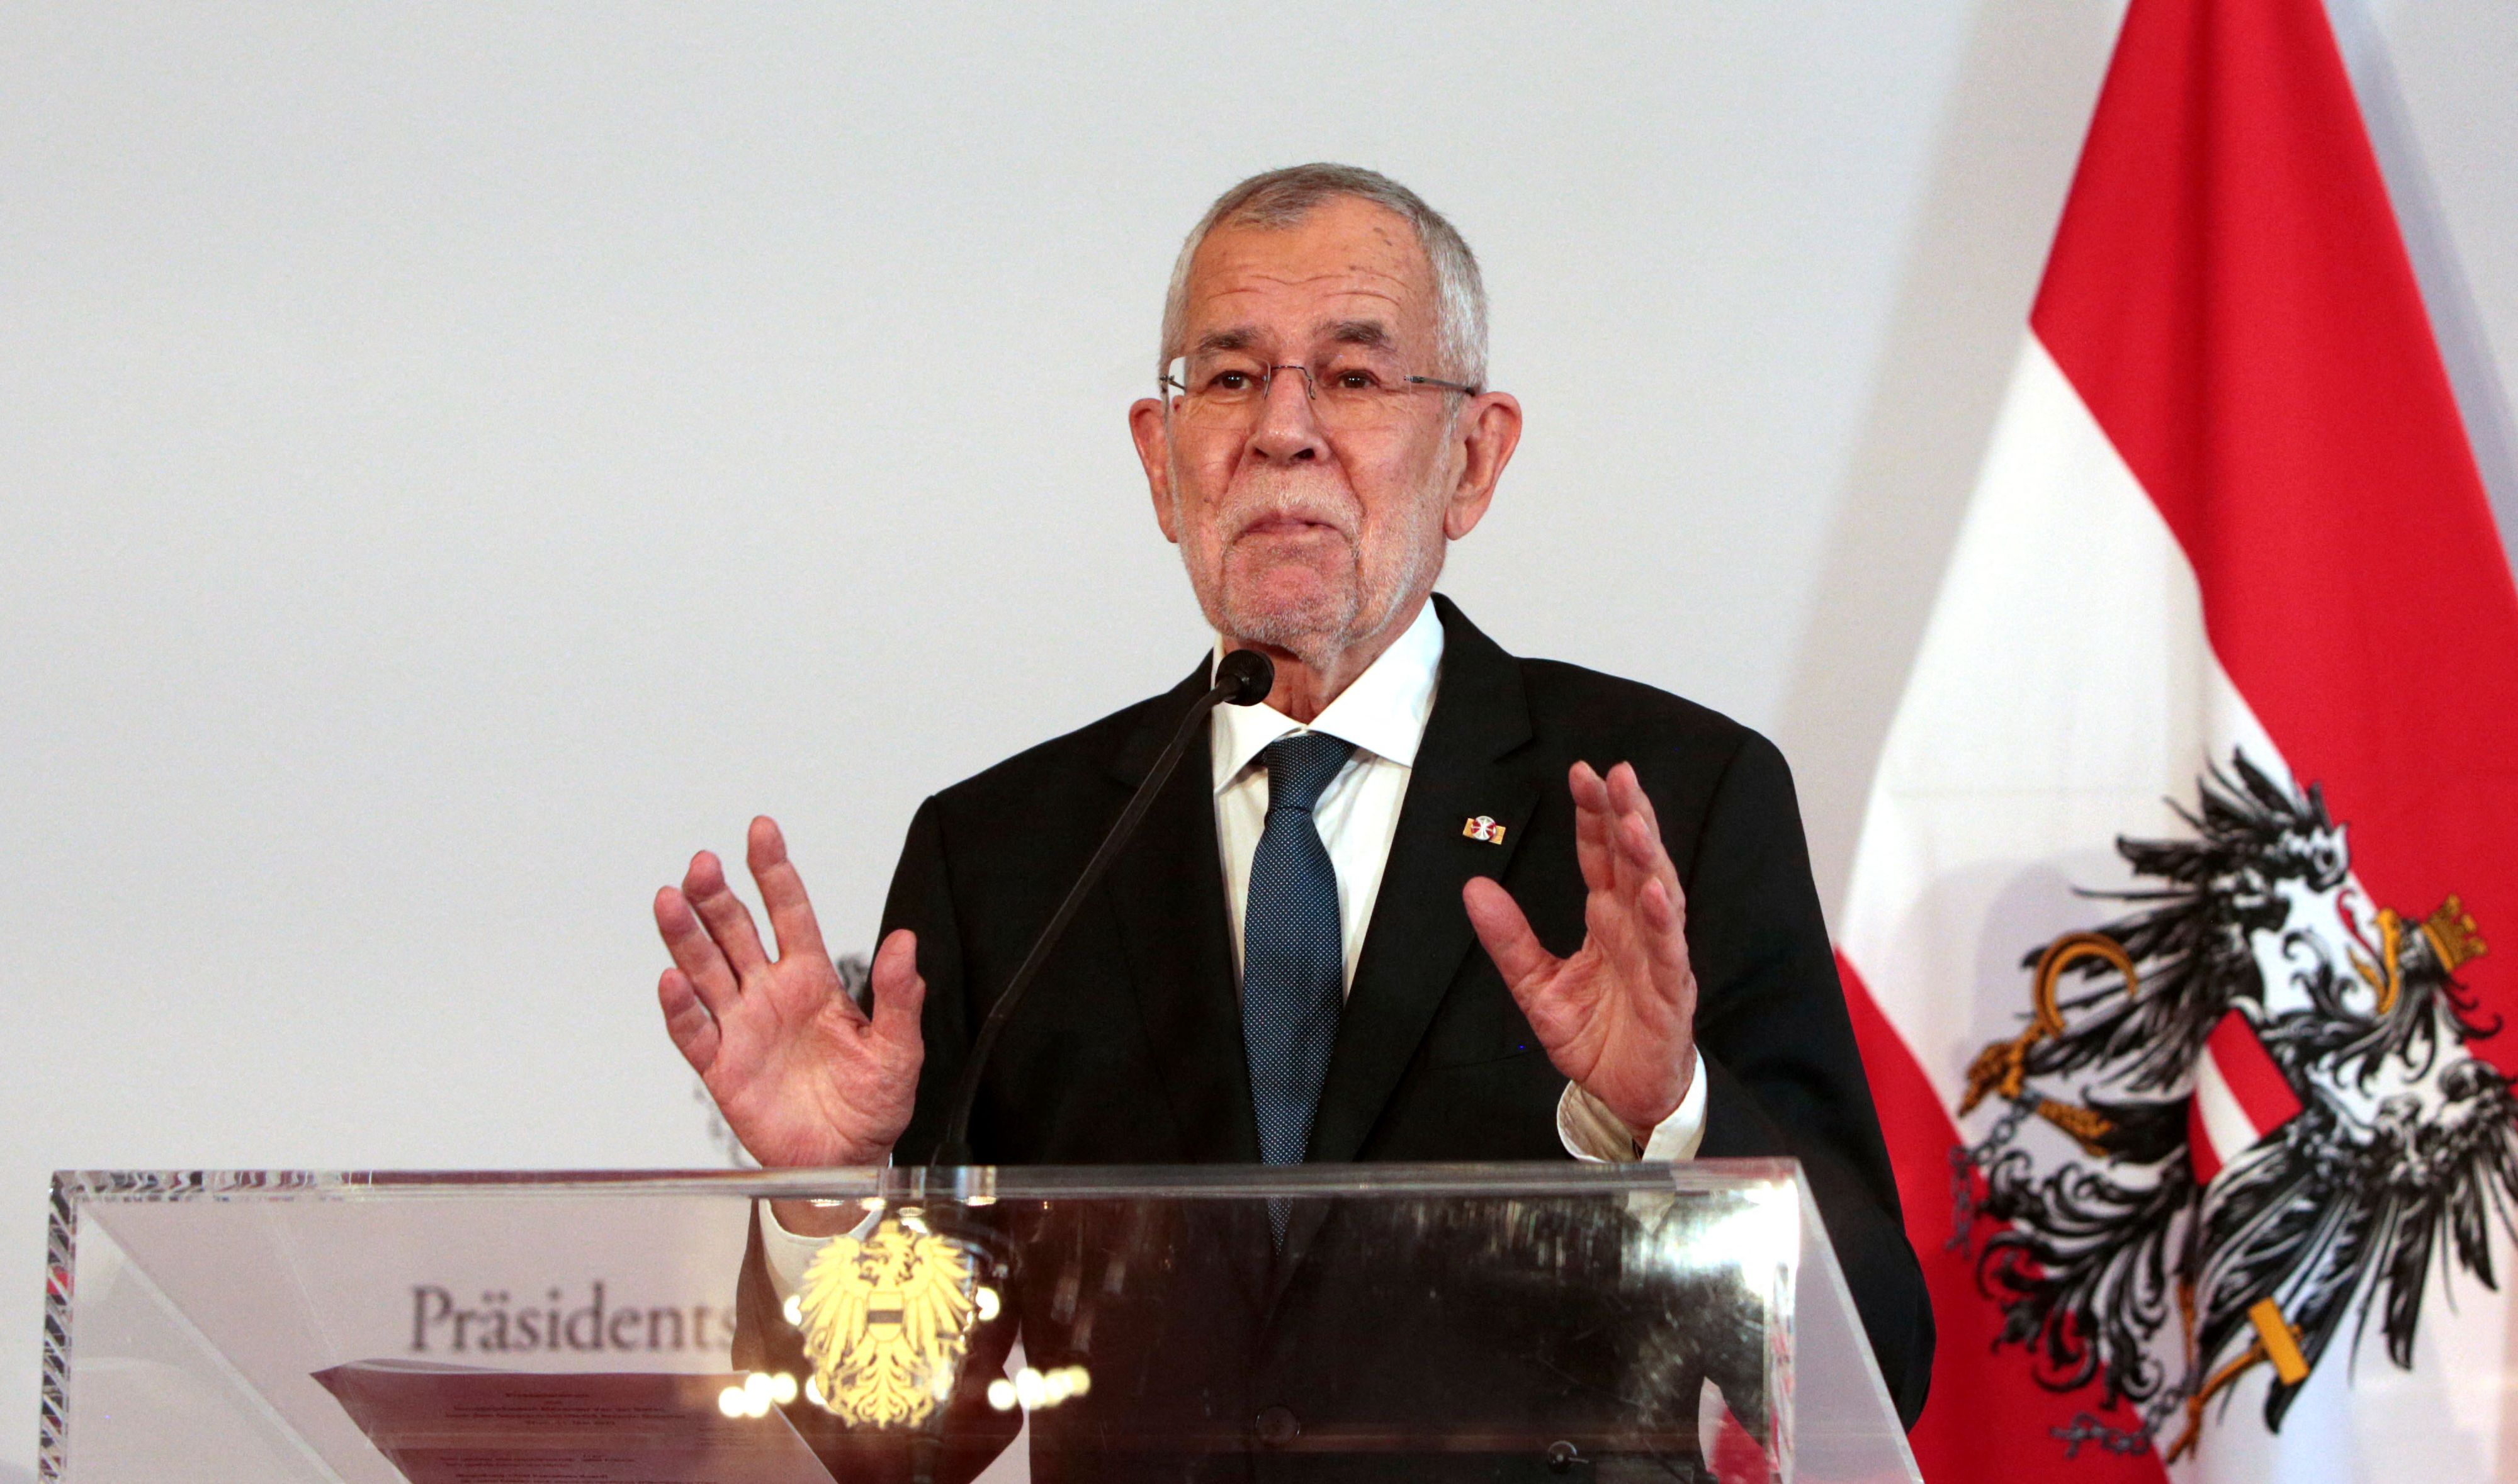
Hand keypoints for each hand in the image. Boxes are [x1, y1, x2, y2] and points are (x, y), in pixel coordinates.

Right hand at [654, 816, 922, 1168]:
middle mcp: (770, 995)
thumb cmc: (872, 1104)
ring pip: (706, 971)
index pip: (789, 914)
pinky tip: (673, 979)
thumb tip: (906, 943)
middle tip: (704, 865)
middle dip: (718, 897)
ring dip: (686, 937)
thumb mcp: (900, 1049)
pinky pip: (694, 1032)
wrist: (849, 1162)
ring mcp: (742, 1028)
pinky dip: (681, 1007)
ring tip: (671, 901)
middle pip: (736, 934)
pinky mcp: (722, 1067)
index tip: (762, 832)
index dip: (774, 873)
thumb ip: (900, 996)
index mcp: (812, 981)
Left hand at [1462, 761, 1697, 1141]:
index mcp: (1607, 920)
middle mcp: (1636, 929)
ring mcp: (1658, 957)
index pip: (1602, 856)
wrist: (1626, 1095)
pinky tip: (1653, 893)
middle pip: (1635, 860)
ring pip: (1659, 895)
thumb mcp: (1536, 986)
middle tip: (1616, 774)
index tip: (1582, 774)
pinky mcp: (1671, 994)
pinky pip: (1668, 952)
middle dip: (1628, 815)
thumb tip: (1473, 888)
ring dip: (1649, 857)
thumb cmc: (1596, 1038)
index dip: (1594, 816)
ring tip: (1634, 821)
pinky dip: (1662, 922)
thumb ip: (1509, 939)